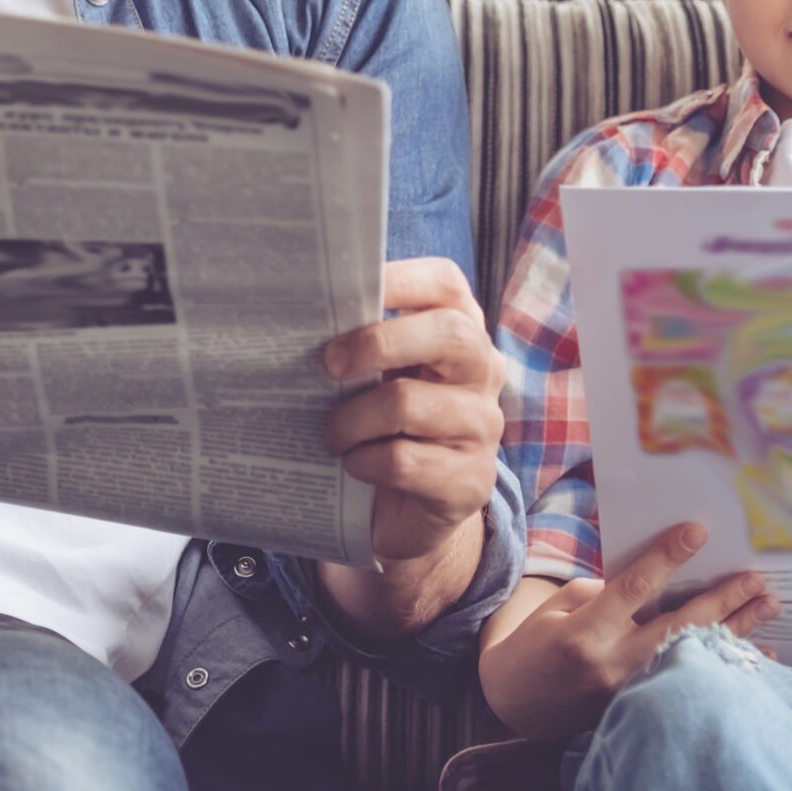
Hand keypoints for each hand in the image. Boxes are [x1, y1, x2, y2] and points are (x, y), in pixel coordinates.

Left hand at [321, 257, 505, 564]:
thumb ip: (366, 342)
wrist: (411, 512)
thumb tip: (307, 314)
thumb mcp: (384, 375)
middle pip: (447, 334)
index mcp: (461, 331)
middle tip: (328, 364)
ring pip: (408, 404)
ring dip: (352, 420)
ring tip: (332, 434)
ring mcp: (483, 427)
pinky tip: (355, 464)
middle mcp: (484, 371)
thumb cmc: (389, 426)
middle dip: (377, 343)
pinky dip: (364, 461)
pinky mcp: (470, 480)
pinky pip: (402, 461)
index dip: (401, 278)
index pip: (446, 284)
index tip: (347, 288)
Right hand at [479, 522, 776, 741]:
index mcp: (587, 631)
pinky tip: (758, 656)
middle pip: (679, 628)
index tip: (698, 532)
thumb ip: (606, 594)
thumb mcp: (558, 608)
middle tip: (757, 579)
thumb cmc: (533, 646)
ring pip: (694, 657)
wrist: (515, 706)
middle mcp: (613, 664)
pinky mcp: (641, 708)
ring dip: (735, 631)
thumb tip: (655, 585)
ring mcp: (631, 692)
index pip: (635, 588)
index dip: (668, 558)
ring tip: (768, 606)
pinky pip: (690, 680)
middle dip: (722, 600)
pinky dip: (725, 667)